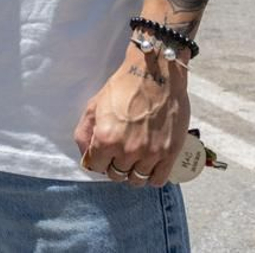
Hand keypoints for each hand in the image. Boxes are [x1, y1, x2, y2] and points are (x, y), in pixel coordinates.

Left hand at [72, 56, 188, 187]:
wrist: (155, 74)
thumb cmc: (124, 87)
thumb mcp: (94, 106)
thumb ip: (84, 133)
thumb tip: (86, 156)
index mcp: (106, 139)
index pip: (96, 167)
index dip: (98, 160)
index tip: (103, 154)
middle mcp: (127, 150)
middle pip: (116, 175)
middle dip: (114, 165)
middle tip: (119, 153)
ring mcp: (150, 154)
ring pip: (136, 180)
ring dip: (133, 172)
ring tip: (134, 159)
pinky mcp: (170, 153)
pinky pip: (158, 179)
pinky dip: (152, 176)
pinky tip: (149, 165)